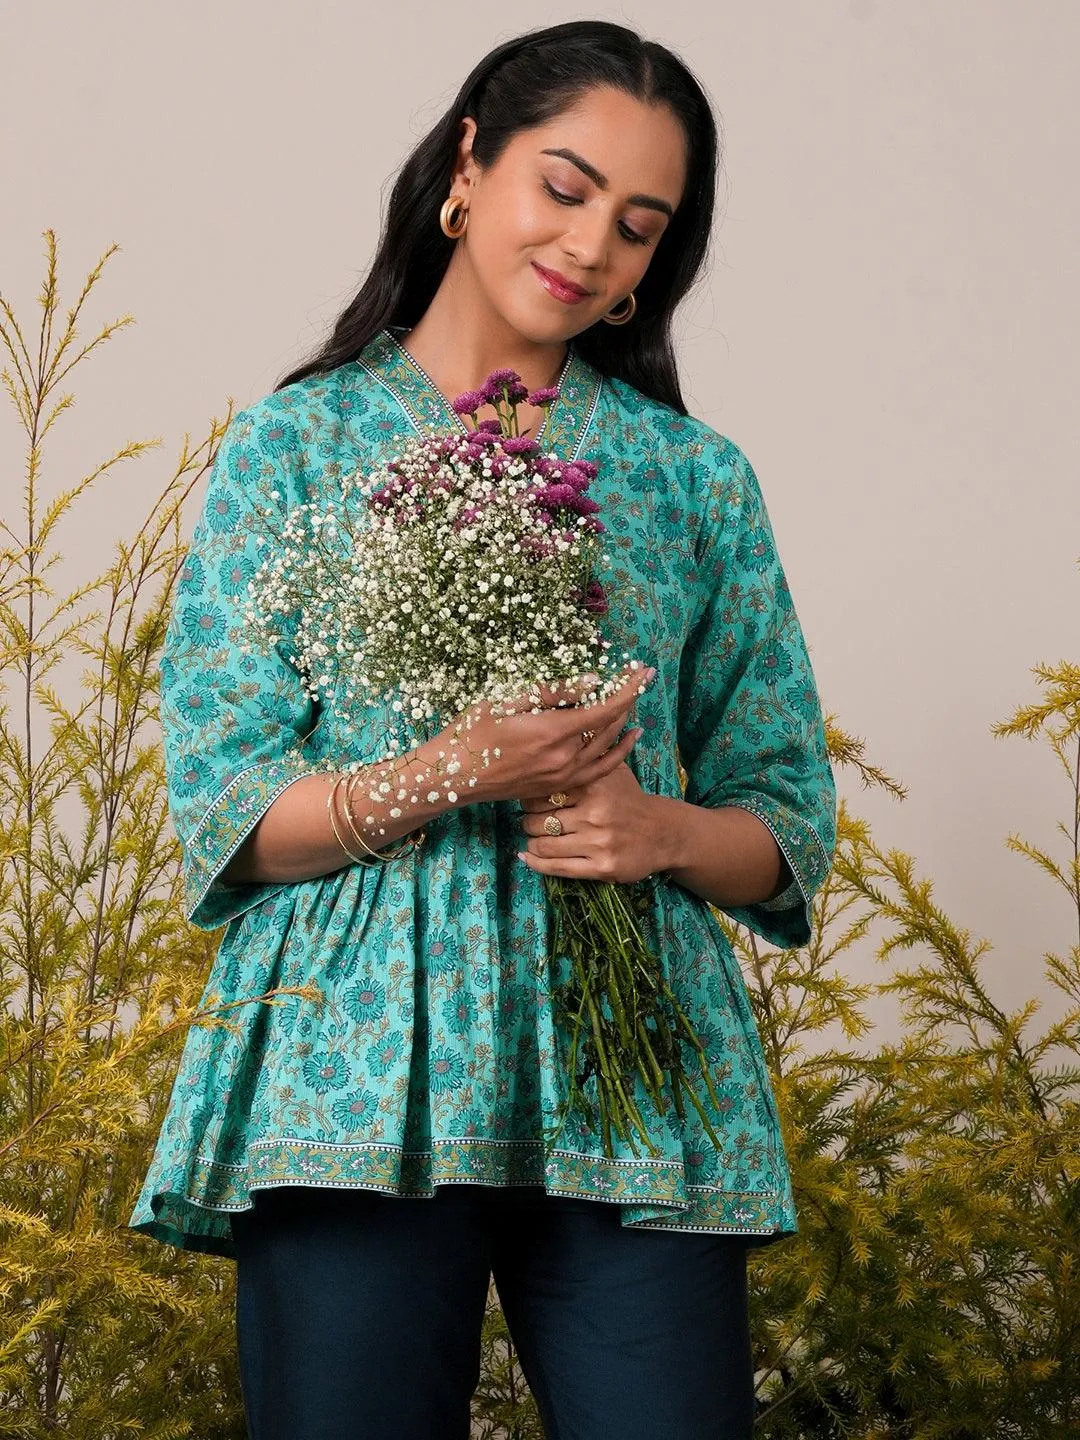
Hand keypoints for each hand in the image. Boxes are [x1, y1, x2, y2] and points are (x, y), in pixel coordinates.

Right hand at [437, 661, 656, 806]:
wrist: (453, 777)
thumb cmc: (472, 732)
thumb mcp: (507, 700)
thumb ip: (552, 692)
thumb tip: (591, 682)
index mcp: (553, 732)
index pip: (605, 709)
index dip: (628, 689)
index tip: (644, 672)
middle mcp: (565, 758)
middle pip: (610, 727)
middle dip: (628, 700)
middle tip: (637, 678)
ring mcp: (563, 776)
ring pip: (607, 748)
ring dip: (624, 724)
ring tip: (634, 703)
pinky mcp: (557, 786)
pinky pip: (599, 770)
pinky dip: (618, 754)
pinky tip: (627, 741)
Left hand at [516, 759, 665, 883]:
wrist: (663, 833)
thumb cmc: (630, 799)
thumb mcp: (614, 771)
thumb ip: (589, 755)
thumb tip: (565, 735)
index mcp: (593, 786)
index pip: (542, 793)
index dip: (528, 799)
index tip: (528, 802)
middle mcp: (595, 814)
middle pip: (538, 821)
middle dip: (527, 823)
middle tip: (529, 822)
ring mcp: (598, 843)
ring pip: (544, 846)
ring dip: (531, 844)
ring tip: (532, 839)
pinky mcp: (601, 867)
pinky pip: (558, 868)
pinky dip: (536, 864)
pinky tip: (527, 858)